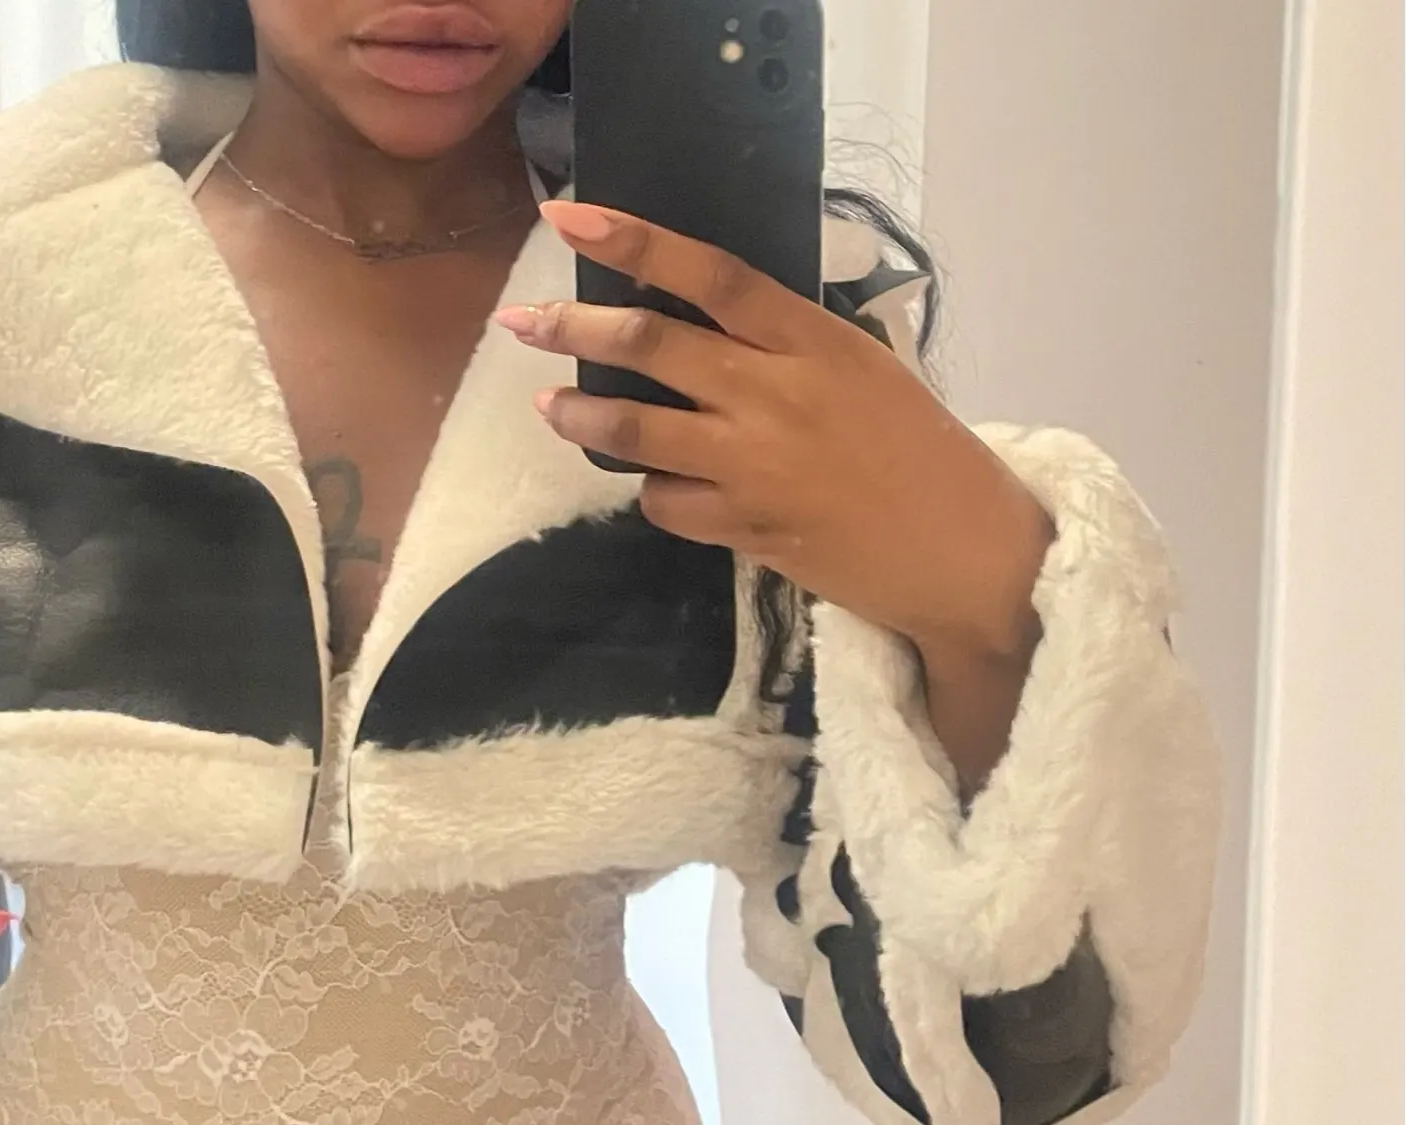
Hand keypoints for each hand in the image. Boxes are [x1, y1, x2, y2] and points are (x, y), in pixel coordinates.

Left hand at [496, 201, 1055, 668]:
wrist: (957, 550)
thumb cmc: (919, 450)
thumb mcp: (865, 370)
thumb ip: (789, 346)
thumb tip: (710, 326)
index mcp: (812, 341)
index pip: (709, 274)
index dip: (634, 241)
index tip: (570, 217)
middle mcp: (775, 395)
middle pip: (654, 346)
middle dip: (575, 329)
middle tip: (522, 322)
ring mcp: (754, 467)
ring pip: (640, 432)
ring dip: (584, 417)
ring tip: (552, 408)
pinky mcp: (744, 529)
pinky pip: (668, 503)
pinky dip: (654, 491)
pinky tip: (660, 486)